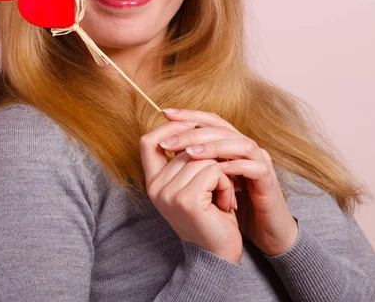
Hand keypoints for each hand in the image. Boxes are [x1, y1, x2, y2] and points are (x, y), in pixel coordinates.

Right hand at [139, 118, 242, 264]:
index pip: (148, 141)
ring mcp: (169, 194)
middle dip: (210, 157)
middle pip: (186, 146)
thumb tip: (190, 121)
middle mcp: (156, 188)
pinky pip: (213, 169)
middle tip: (219, 183)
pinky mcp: (187, 200)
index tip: (191, 126)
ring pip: (202, 156)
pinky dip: (226, 183)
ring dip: (222, 173)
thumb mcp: (193, 182)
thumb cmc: (211, 213)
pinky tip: (224, 203)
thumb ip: (185, 158)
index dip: (169, 127)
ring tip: (222, 195)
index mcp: (153, 182)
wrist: (219, 253)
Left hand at [160, 108, 298, 256]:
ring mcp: (260, 161)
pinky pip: (254, 167)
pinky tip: (218, 172)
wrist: (266, 229)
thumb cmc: (237, 204)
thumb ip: (197, 165)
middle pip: (222, 128)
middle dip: (194, 132)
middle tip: (171, 142)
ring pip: (240, 143)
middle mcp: (247, 148)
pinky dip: (236, 167)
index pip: (211, 121)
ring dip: (214, 147)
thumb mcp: (212, 181)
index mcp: (233, 144)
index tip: (165, 113)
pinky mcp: (268, 180)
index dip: (189, 115)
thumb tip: (166, 151)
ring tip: (190, 154)